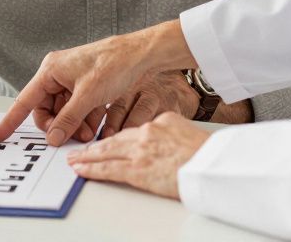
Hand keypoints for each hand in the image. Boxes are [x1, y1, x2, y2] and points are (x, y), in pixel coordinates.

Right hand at [0, 21, 192, 145]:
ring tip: (88, 133)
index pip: (24, 101)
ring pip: (62, 112)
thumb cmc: (114, 64)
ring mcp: (71, 80)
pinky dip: (83, 119)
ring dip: (72, 125)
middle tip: (72, 137)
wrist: (140, 54)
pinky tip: (96, 125)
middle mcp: (57, 74)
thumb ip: (68, 119)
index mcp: (50, 70)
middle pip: (45, 110)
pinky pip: (75, 108)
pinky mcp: (84, 86)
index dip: (9, 121)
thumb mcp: (88, 96)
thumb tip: (53, 138)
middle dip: (57, 127)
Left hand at [66, 112, 210, 199]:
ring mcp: (141, 150)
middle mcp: (147, 131)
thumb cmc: (212, 154)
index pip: (133, 126)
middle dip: (95, 144)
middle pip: (115, 137)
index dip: (116, 134)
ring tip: (74, 159)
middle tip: (80, 148)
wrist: (216, 165)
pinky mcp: (137, 169)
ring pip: (106, 151)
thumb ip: (173, 132)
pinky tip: (81, 170)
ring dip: (87, 156)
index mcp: (162, 120)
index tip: (105, 138)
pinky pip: (108, 169)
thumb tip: (166, 140)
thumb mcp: (191, 132)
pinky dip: (92, 169)